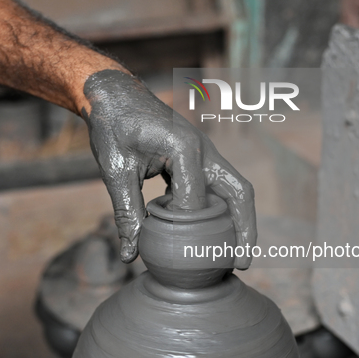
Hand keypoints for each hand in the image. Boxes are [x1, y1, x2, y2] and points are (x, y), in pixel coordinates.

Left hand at [82, 70, 256, 269]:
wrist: (113, 94)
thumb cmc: (113, 126)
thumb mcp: (115, 170)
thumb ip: (126, 213)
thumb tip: (132, 255)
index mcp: (185, 147)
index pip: (196, 199)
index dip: (188, 229)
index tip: (177, 252)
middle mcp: (203, 149)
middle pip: (238, 192)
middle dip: (245, 228)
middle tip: (240, 263)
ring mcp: (204, 151)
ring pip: (233, 189)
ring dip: (238, 220)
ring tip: (234, 255)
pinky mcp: (197, 156)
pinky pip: (217, 185)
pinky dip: (219, 210)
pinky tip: (208, 233)